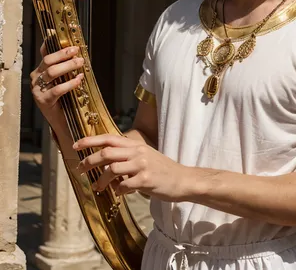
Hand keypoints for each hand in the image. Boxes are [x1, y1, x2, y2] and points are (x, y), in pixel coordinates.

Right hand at [30, 44, 83, 126]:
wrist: (61, 119)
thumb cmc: (65, 97)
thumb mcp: (64, 79)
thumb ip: (67, 67)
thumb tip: (78, 53)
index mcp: (41, 70)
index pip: (44, 53)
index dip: (52, 43)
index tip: (63, 37)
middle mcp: (37, 77)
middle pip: (48, 61)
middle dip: (63, 54)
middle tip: (77, 51)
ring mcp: (38, 89)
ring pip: (52, 72)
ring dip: (68, 66)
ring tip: (80, 63)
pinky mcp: (44, 100)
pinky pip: (57, 89)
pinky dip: (70, 83)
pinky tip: (79, 79)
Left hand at [74, 134, 193, 200]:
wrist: (183, 179)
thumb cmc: (162, 170)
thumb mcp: (145, 156)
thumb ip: (127, 156)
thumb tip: (104, 162)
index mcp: (136, 145)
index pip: (109, 138)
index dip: (90, 140)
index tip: (75, 145)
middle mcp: (138, 152)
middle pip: (106, 152)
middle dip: (89, 161)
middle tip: (80, 170)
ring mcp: (142, 165)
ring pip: (111, 169)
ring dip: (101, 180)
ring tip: (98, 188)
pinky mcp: (146, 180)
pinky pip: (123, 186)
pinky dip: (117, 191)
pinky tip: (119, 193)